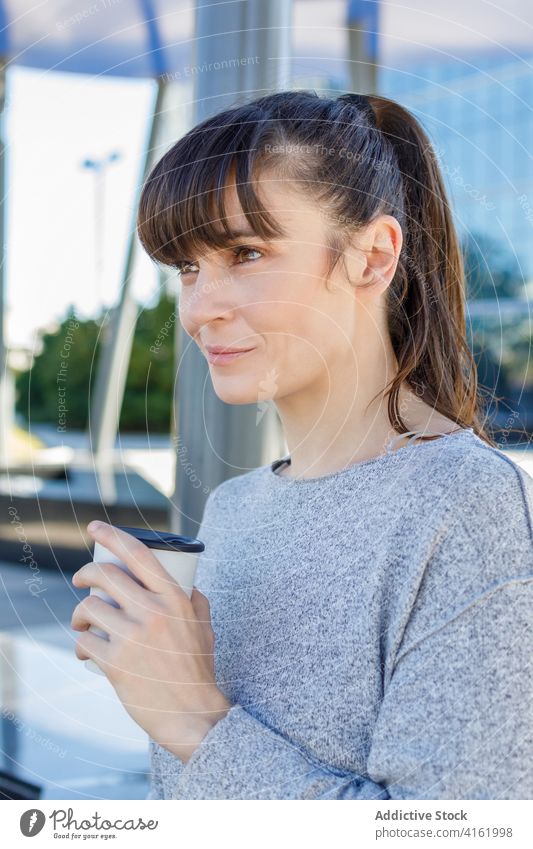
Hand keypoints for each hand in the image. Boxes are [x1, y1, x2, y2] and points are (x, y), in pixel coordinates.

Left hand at [70, 521, 231, 762]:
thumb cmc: (198, 669)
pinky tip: (84, 648)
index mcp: (175, 598)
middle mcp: (153, 612)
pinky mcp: (116, 663)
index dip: (113, 535)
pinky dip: (80, 643)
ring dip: (78, 613)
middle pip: (105, 576)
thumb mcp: (204, 625)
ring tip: (81, 622)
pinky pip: (85, 642)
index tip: (94, 527)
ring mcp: (133, 637)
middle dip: (85, 573)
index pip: (138, 554)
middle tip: (81, 580)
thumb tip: (182, 581)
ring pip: (89, 608)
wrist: (193, 714)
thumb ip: (193, 599)